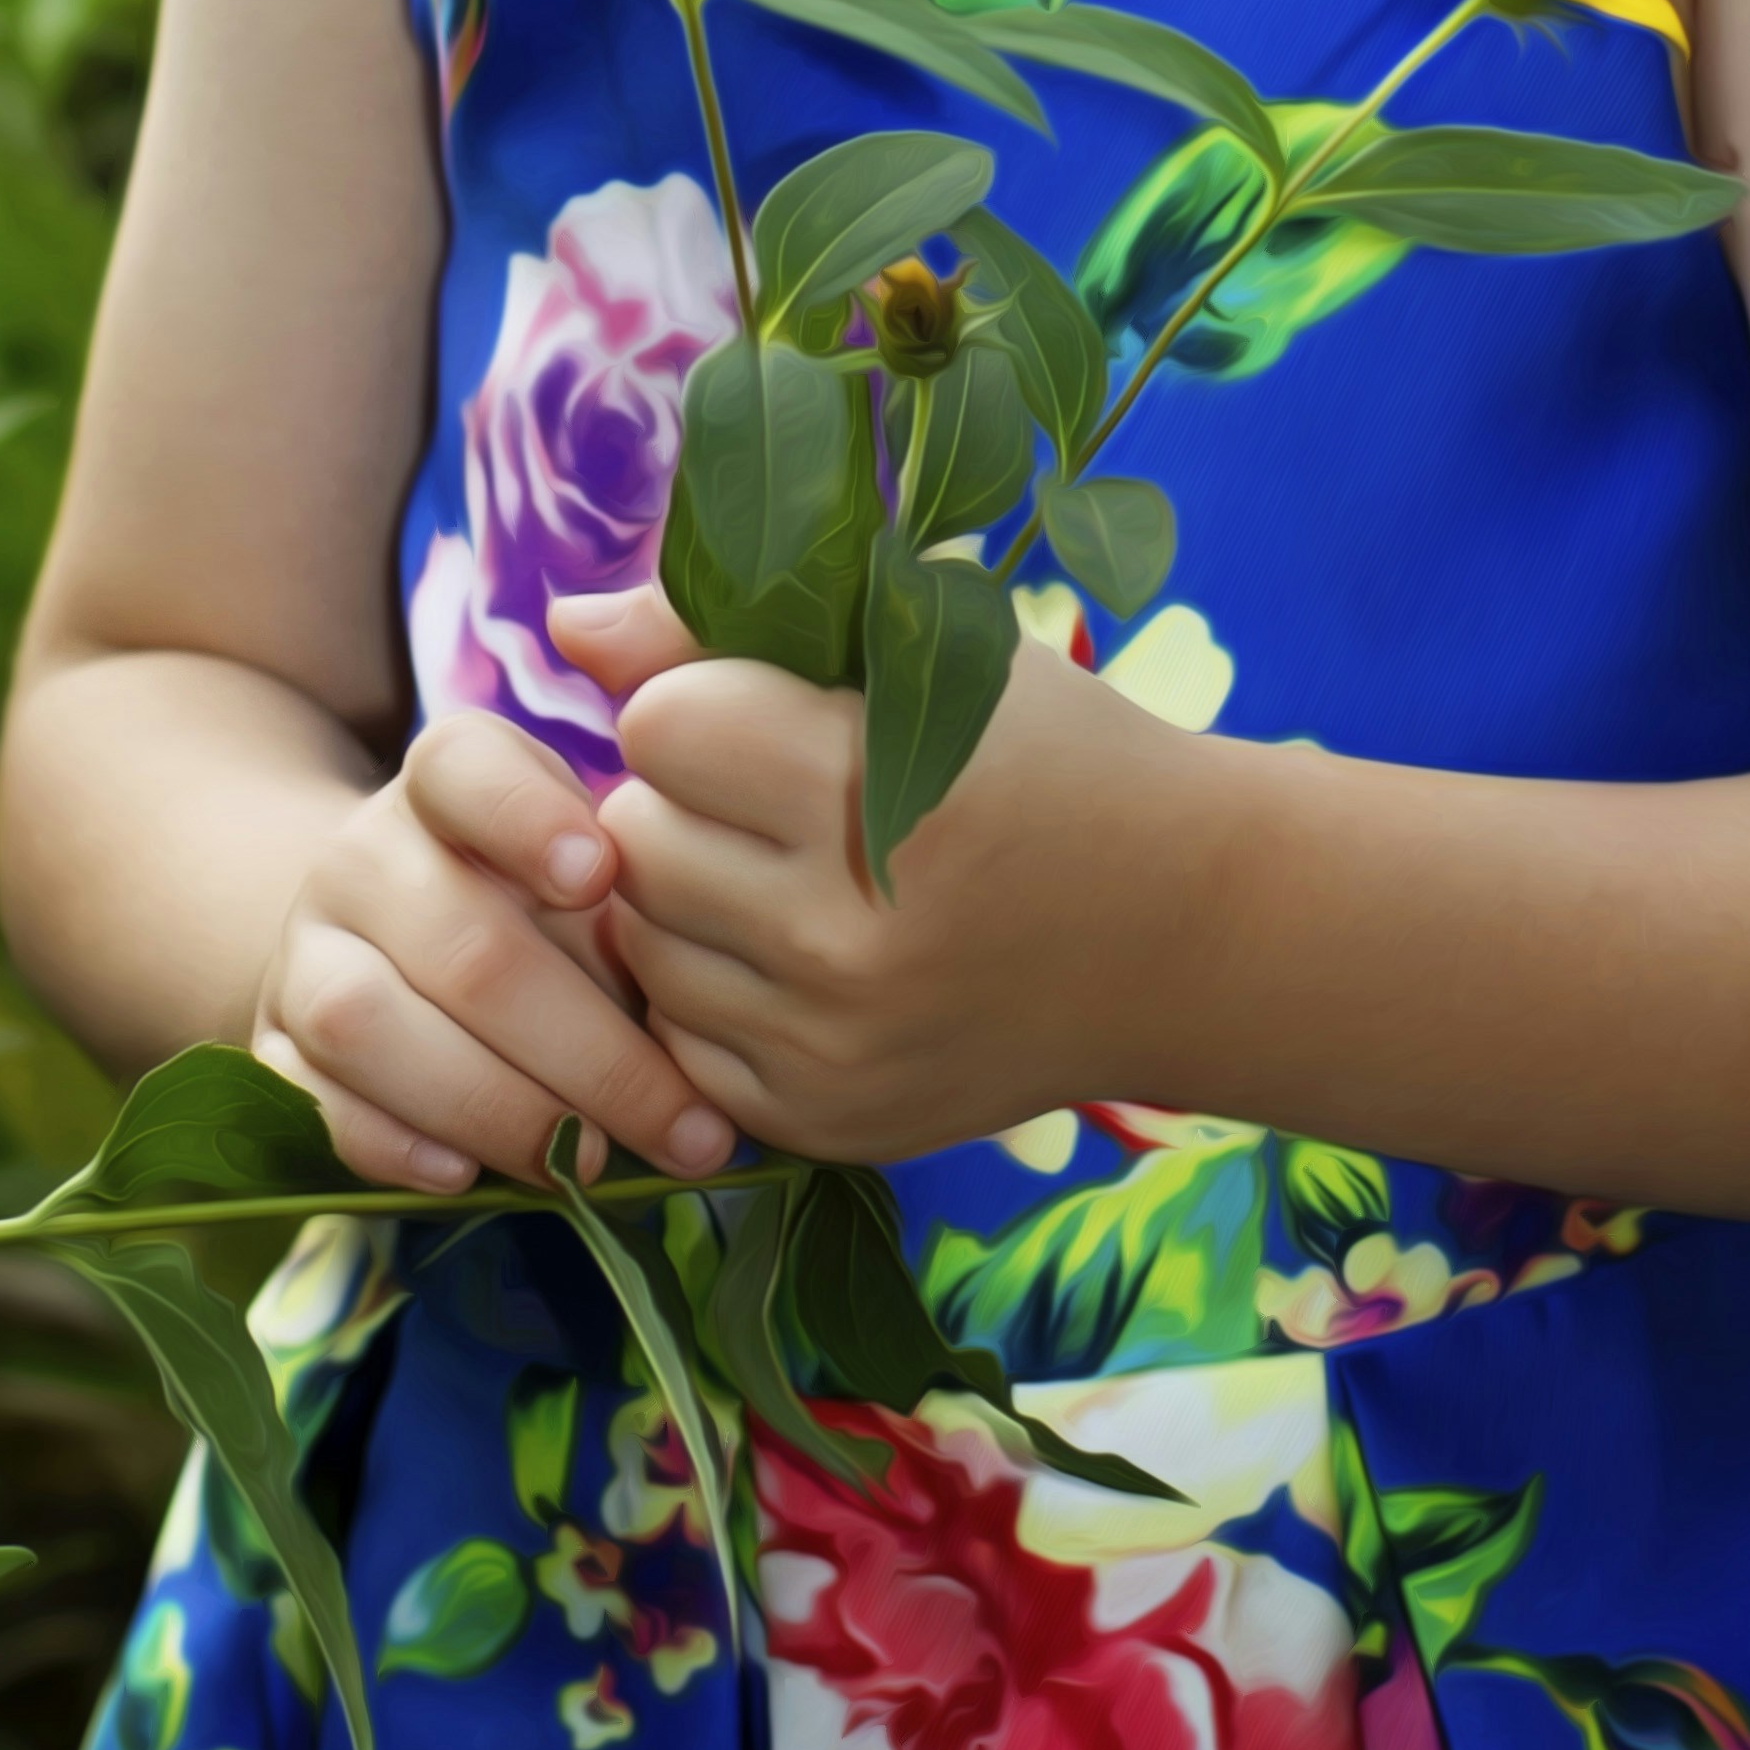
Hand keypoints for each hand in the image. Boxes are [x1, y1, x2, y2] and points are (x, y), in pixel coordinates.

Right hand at [251, 706, 738, 1192]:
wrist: (390, 940)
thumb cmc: (541, 900)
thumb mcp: (594, 865)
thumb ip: (640, 893)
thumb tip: (707, 986)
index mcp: (446, 781)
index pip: (465, 766)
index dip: (528, 815)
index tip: (603, 873)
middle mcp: (363, 856)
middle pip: (462, 944)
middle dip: (590, 1051)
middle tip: (686, 1126)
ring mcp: (305, 951)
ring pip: (370, 1024)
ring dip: (497, 1106)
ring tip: (594, 1162)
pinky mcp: (271, 1045)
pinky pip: (311, 1099)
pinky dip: (390, 1142)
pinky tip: (469, 1173)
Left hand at [551, 584, 1207, 1163]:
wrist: (1182, 936)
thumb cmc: (1048, 758)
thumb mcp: (923, 653)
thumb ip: (731, 627)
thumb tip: (566, 625)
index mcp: (876, 786)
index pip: (660, 723)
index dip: (706, 704)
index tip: (772, 715)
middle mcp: (844, 931)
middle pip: (633, 839)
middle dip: (684, 804)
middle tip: (778, 801)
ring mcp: (830, 1045)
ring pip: (640, 943)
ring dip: (685, 899)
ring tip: (785, 874)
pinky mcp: (823, 1124)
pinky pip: (678, 1040)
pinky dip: (717, 994)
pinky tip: (798, 960)